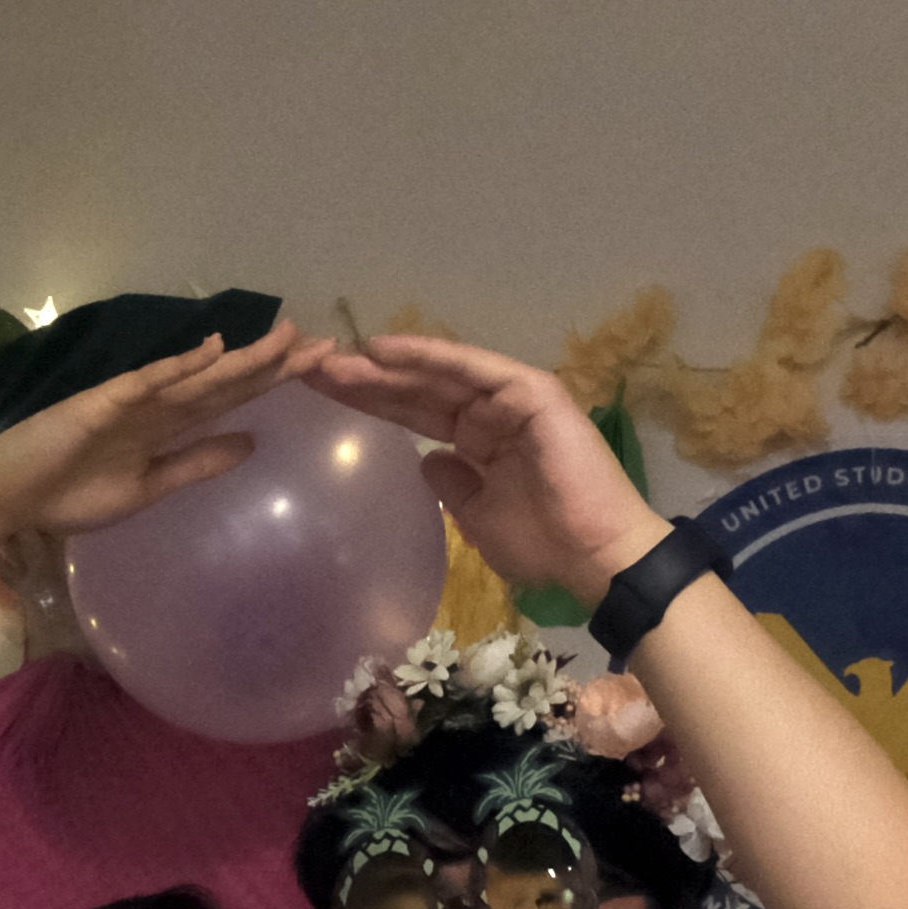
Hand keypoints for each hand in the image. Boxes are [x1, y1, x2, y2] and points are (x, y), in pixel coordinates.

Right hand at [0, 326, 312, 543]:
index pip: (231, 398)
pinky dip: (180, 365)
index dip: (273, 381)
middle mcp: (157, 405)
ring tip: (286, 337)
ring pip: (198, 375)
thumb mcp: (149, 487)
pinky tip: (214, 348)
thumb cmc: (69, 495)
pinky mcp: (101, 403)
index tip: (318, 367)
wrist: (7, 499)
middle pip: (226, 380)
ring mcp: (130, 401)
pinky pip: (148, 382)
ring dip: (242, 357)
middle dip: (274, 363)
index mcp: (168, 426)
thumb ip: (197, 463)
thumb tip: (251, 443)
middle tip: (324, 343)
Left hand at [305, 333, 665, 597]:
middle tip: (310, 366)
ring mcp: (512, 397)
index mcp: (482, 441)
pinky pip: (470, 368)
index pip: (415, 415)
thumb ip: (452, 488)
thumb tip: (427, 462)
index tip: (323, 394)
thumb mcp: (479, 521)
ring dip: (387, 364)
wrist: (597, 558)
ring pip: (439, 374)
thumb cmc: (545, 547)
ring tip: (335, 358)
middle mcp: (494, 412)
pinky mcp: (530, 391)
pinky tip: (383, 351)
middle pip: (419, 389)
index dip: (371, 403)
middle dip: (366, 379)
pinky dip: (427, 356)